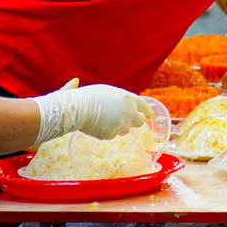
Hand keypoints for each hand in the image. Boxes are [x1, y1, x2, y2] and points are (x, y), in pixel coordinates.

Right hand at [32, 78, 150, 144]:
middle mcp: (128, 111)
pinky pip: (113, 135)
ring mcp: (121, 124)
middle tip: (127, 120)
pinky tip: (98, 124)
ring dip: (119, 126)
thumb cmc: (89, 96)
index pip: (143, 106)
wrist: (77, 108)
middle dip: (135, 121)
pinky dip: (108, 131)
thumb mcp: (108, 91)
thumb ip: (121, 98)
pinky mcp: (112, 134)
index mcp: (128, 98)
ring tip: (105, 119)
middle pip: (140, 121)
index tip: (149, 115)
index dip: (146, 111)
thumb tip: (126, 102)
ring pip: (125, 129)